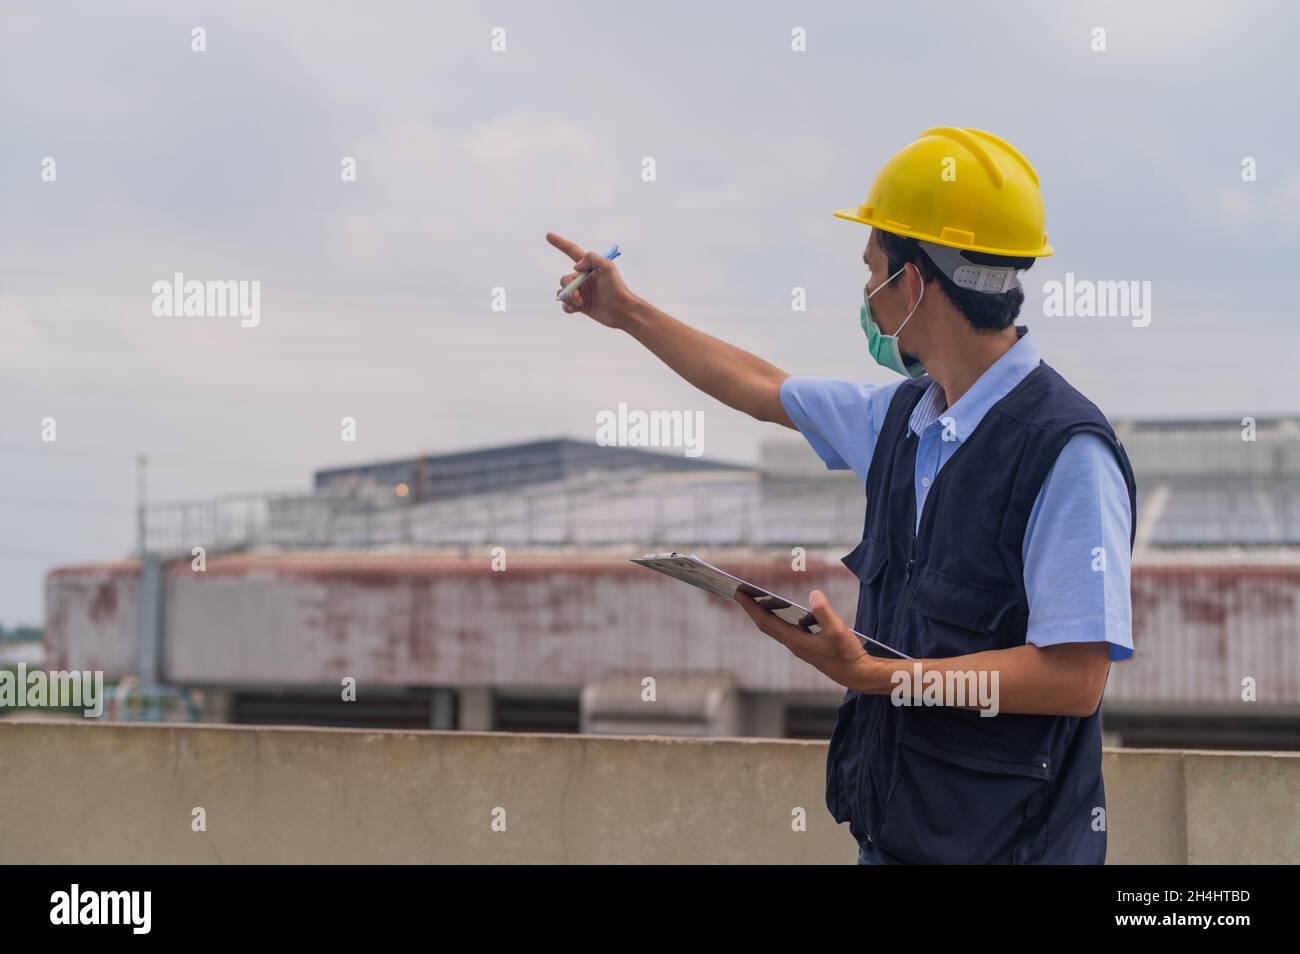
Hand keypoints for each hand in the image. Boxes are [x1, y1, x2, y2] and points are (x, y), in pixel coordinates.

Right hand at [546, 232, 636, 327]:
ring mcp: (582, 293)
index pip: (571, 251)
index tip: (548, 236)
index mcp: (589, 267)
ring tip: (580, 303)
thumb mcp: (607, 267)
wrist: (622, 310)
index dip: (560, 243)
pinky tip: (576, 308)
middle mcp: (583, 279)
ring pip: (563, 293)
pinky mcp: (581, 306)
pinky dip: (568, 306)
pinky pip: (565, 305)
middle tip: (578, 295)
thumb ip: (591, 258)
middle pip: (565, 280)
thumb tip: (575, 267)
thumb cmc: (617, 288)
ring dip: (568, 298)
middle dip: (569, 287)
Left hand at [737, 589, 879, 691]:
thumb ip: (825, 613)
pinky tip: (782, 608)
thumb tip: (814, 595)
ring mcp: (800, 645)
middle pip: (766, 624)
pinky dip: (780, 617)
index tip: (738, 592)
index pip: (765, 622)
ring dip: (765, 612)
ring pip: (776, 627)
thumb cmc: (847, 654)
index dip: (751, 607)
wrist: (857, 674)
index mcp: (795, 641)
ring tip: (756, 596)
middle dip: (752, 607)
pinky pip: (786, 629)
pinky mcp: (808, 645)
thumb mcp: (838, 631)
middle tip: (741, 591)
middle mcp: (794, 644)